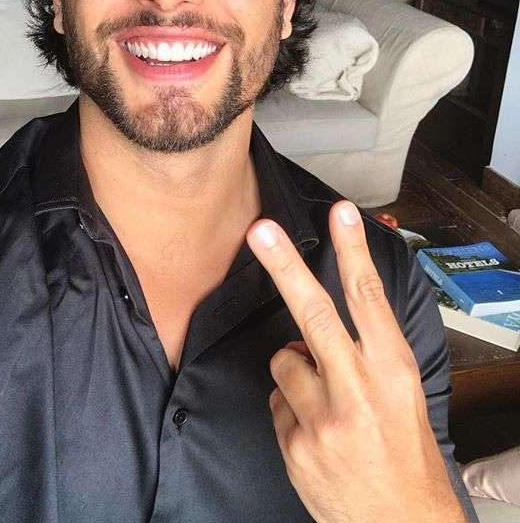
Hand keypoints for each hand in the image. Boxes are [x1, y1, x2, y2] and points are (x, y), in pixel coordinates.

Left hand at [245, 200, 466, 522]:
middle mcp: (359, 388)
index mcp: (392, 369)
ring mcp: (325, 418)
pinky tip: (316, 437)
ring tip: (326, 406)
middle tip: (259, 230)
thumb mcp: (401, 395)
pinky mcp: (297, 445)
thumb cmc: (404, 452)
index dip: (352, 250)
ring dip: (295, 374)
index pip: (370, 298)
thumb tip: (311, 332)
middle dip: (284, 265)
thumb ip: (362, 356)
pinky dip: (290, 412)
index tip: (341, 212)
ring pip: (283, 361)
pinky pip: (275, 404)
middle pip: (313, 313)